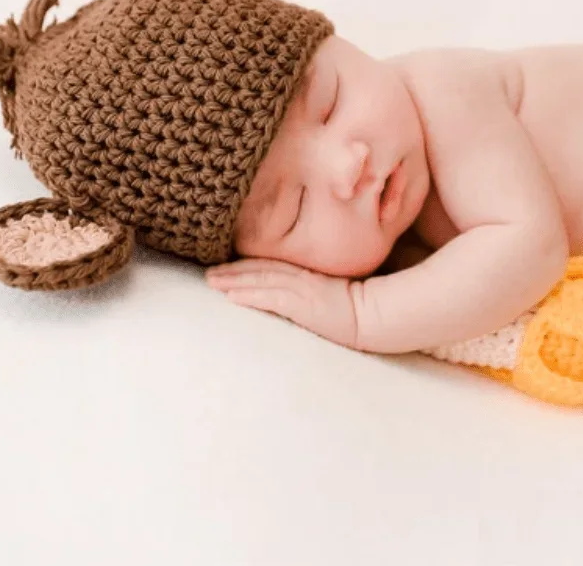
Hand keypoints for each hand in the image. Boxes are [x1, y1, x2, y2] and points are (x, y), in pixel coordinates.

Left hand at [206, 259, 359, 348]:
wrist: (374, 316)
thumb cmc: (358, 306)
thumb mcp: (333, 292)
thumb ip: (315, 288)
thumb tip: (302, 296)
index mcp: (308, 275)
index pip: (271, 266)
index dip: (247, 265)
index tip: (226, 267)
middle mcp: (301, 279)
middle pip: (260, 269)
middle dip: (232, 272)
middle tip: (208, 274)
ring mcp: (300, 290)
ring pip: (260, 280)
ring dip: (233, 281)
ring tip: (211, 282)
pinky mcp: (301, 304)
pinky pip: (270, 297)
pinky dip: (249, 295)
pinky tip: (231, 297)